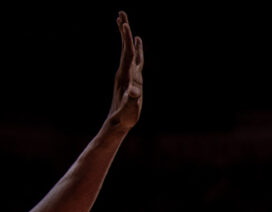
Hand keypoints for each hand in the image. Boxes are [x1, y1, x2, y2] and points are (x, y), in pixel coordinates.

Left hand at [106, 11, 143, 131]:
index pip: (127, 53)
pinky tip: (137, 44)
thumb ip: (132, 100)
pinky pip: (134, 59)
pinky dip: (136, 49)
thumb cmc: (125, 116)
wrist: (118, 122)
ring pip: (128, 51)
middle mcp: (125, 72)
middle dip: (123, 30)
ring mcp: (128, 74)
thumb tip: (134, 91)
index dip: (127, 39)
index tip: (125, 23)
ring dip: (127, 37)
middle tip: (121, 13)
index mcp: (125, 75)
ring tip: (124, 22)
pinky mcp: (131, 78)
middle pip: (125, 47)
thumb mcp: (130, 109)